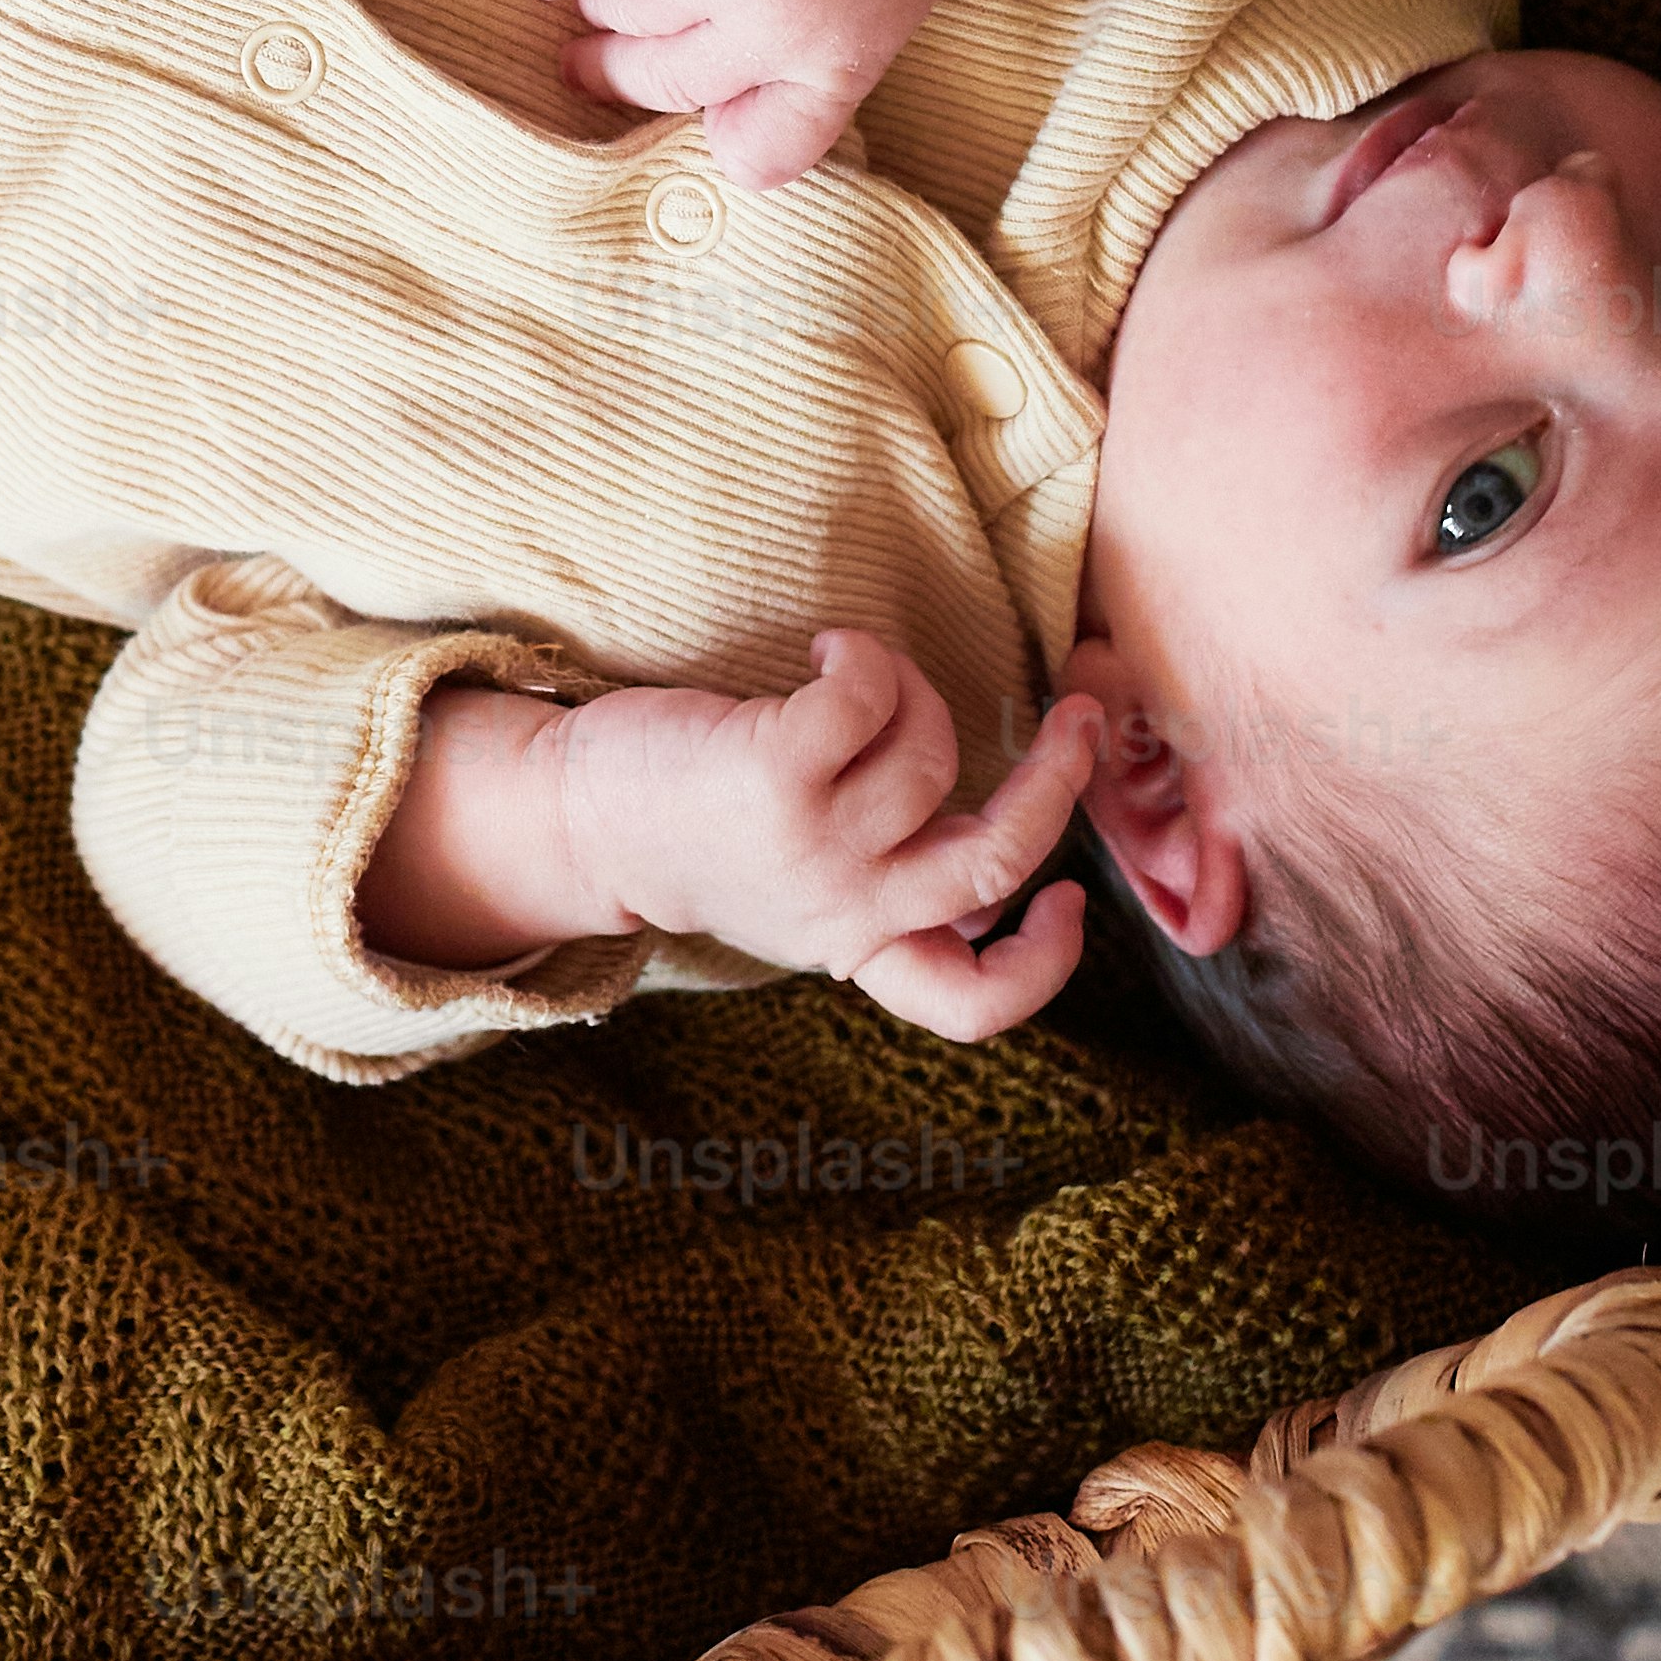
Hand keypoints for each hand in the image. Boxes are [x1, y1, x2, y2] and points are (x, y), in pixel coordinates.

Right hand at [519, 0, 996, 189]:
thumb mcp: (886, 10)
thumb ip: (811, 73)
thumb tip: (716, 127)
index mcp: (838, 64)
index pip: (761, 154)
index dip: (723, 142)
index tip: (700, 120)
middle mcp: (776, 28)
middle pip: (665, 81)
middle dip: (617, 74)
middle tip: (586, 67)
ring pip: (623, 13)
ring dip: (599, 7)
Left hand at [561, 632, 1099, 1040]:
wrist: (584, 819)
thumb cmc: (711, 836)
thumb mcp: (806, 897)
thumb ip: (893, 893)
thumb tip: (1004, 877)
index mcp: (860, 946)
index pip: (971, 1006)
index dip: (1047, 965)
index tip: (1068, 896)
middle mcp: (844, 908)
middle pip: (995, 860)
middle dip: (1057, 781)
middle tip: (1076, 720)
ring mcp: (809, 844)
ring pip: (931, 755)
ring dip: (915, 690)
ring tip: (861, 675)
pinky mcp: (771, 775)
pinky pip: (868, 695)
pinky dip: (865, 658)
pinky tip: (830, 655)